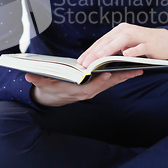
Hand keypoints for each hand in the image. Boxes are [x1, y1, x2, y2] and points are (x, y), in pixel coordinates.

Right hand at [25, 68, 142, 106]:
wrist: (51, 98)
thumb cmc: (48, 90)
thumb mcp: (42, 85)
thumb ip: (37, 80)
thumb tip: (28, 76)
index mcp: (78, 91)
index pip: (91, 87)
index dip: (100, 81)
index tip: (108, 73)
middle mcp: (89, 91)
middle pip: (107, 84)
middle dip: (120, 77)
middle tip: (134, 69)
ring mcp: (94, 89)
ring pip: (112, 82)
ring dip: (125, 75)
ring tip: (139, 68)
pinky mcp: (97, 86)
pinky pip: (111, 81)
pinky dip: (121, 75)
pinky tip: (132, 70)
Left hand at [78, 23, 167, 68]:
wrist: (167, 41)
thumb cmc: (143, 45)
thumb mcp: (126, 46)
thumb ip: (114, 51)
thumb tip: (97, 61)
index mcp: (119, 31)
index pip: (101, 41)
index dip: (90, 51)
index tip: (80, 61)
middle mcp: (127, 30)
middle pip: (108, 40)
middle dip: (95, 52)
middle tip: (86, 63)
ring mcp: (138, 36)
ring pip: (122, 41)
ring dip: (110, 49)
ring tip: (100, 58)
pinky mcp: (149, 43)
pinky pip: (140, 46)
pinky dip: (133, 50)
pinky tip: (126, 55)